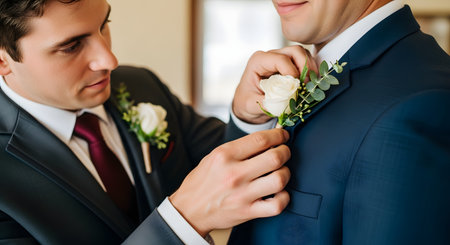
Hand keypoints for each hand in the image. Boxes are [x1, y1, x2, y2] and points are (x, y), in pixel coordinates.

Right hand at [170, 128, 290, 235]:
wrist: (189, 210)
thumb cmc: (203, 181)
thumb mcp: (213, 157)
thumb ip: (238, 148)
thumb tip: (266, 141)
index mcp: (224, 155)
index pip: (260, 139)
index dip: (278, 135)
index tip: (283, 136)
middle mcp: (234, 174)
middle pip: (275, 157)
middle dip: (286, 151)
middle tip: (285, 152)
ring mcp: (242, 194)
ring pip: (279, 179)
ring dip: (286, 173)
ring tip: (281, 171)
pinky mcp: (247, 212)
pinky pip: (277, 205)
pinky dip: (284, 197)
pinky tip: (279, 192)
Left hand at [232, 45, 317, 123]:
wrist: (248, 102)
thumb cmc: (247, 101)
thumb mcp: (250, 105)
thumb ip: (265, 103)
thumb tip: (283, 102)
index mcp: (258, 62)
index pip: (280, 59)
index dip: (291, 71)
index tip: (296, 86)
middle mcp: (270, 56)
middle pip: (294, 51)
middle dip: (305, 66)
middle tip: (307, 84)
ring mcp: (281, 58)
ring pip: (302, 54)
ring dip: (309, 69)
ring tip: (309, 85)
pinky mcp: (289, 65)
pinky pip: (304, 62)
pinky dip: (310, 72)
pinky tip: (309, 84)